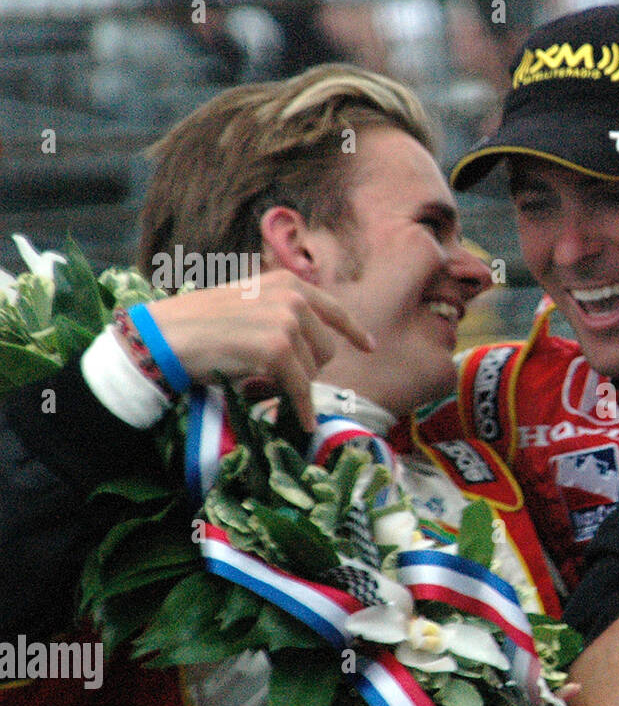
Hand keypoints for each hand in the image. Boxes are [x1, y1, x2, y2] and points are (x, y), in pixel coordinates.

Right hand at [143, 270, 374, 430]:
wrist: (162, 336)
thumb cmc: (198, 325)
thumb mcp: (247, 305)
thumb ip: (281, 314)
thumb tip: (313, 348)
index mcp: (286, 283)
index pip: (333, 308)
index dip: (353, 331)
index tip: (369, 346)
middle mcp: (292, 298)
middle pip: (326, 349)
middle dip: (308, 368)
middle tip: (274, 375)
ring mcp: (286, 322)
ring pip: (314, 371)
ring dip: (293, 384)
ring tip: (259, 379)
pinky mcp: (276, 350)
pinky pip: (301, 389)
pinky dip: (301, 408)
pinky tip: (302, 422)